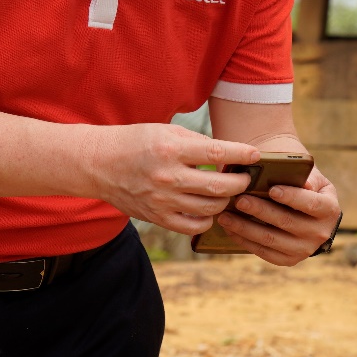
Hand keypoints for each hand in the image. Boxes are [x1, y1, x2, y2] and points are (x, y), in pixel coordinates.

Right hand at [85, 123, 259, 234]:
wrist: (100, 164)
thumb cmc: (137, 142)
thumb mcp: (167, 131)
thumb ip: (197, 143)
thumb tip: (228, 155)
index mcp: (171, 149)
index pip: (217, 152)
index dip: (242, 154)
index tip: (256, 154)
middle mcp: (168, 176)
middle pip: (219, 186)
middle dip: (240, 183)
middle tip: (245, 178)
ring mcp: (162, 200)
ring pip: (210, 208)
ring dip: (226, 201)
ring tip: (228, 192)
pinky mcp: (157, 217)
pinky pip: (193, 226)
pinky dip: (208, 219)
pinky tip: (209, 208)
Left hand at [215, 166, 339, 265]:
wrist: (310, 213)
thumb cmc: (307, 188)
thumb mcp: (313, 178)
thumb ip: (306, 177)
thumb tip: (303, 182)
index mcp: (329, 210)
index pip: (311, 204)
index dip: (292, 197)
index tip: (272, 189)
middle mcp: (320, 233)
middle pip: (286, 222)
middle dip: (260, 211)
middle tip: (239, 200)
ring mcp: (304, 250)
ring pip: (270, 239)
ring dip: (245, 227)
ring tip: (225, 215)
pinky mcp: (288, 260)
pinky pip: (263, 251)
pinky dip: (244, 240)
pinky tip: (230, 228)